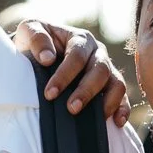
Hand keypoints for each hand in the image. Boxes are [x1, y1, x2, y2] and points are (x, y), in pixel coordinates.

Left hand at [13, 20, 131, 126]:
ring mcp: (106, 69)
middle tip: (72, 109)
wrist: (40, 54)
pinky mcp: (110, 85)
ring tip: (97, 119)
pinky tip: (117, 122)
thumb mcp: (30, 30)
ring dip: (107, 102)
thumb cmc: (36, 43)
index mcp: (79, 39)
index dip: (65, 75)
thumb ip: (37, 38)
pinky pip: (122, 96)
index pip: (77, 56)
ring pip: (116, 83)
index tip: (50, 94)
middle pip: (100, 70)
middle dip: (86, 91)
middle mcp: (97, 53)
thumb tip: (47, 58)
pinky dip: (123, 108)